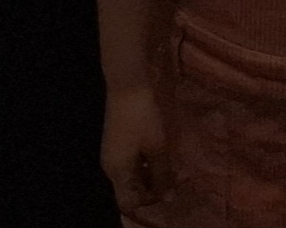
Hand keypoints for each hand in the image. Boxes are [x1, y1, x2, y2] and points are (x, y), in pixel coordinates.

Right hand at [101, 81, 172, 222]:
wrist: (128, 83)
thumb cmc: (142, 117)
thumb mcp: (156, 146)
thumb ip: (162, 174)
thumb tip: (168, 199)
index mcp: (117, 172)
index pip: (129, 202)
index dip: (148, 200)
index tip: (168, 188)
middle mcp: (112, 166)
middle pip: (130, 189)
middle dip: (152, 186)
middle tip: (173, 176)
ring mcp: (113, 153)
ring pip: (132, 174)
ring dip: (150, 173)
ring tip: (170, 163)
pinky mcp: (118, 140)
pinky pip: (131, 161)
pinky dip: (145, 161)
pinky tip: (159, 150)